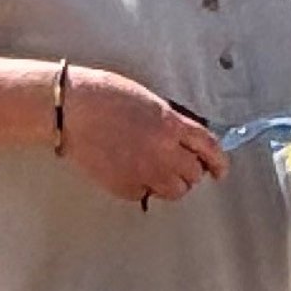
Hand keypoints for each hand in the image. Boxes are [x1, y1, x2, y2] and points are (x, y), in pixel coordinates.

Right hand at [59, 67, 224, 201]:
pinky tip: (131, 172)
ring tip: (156, 172)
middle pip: (194, 173)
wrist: (70, 109)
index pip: (209, 147)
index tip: (221, 170)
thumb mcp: (147, 101)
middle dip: (190, 170)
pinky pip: (145, 194)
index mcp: (171, 124)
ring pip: (175, 190)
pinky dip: (143, 188)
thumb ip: (170, 122)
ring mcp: (144, 171)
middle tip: (179, 166)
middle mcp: (163, 151)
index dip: (219, 162)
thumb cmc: (102, 96)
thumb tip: (182, 139)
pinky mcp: (125, 186)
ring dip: (172, 183)